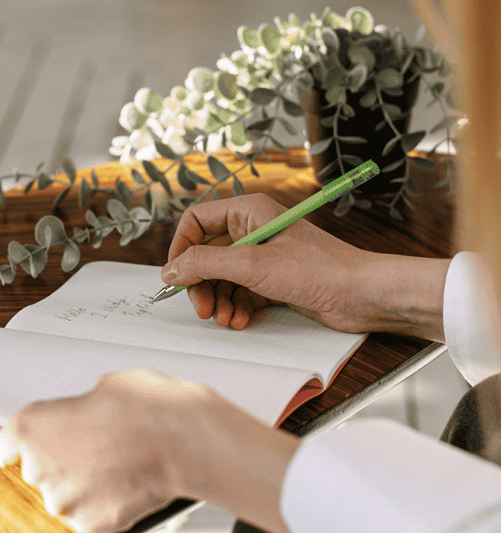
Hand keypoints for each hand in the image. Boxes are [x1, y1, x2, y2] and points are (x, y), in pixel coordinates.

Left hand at [0, 370, 210, 532]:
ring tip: (118, 464)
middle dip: (63, 459)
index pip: (3, 447)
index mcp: (31, 426)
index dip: (16, 448)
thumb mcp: (103, 388)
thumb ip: (79, 408)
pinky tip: (126, 483)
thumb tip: (86, 415)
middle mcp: (39, 467)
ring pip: (66, 494)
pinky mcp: (91, 524)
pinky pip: (90, 514)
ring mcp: (64, 500)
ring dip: (84, 484)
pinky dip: (104, 504)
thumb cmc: (146, 407)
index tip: (17, 452)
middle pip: (38, 469)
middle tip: (97, 444)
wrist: (183, 441)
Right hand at [161, 192, 378, 333]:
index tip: (175, 274)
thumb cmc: (319, 269)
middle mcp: (253, 230)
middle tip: (202, 308)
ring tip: (224, 318)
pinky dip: (236, 308)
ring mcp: (263, 257)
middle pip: (206, 255)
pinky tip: (240, 320)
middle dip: (201, 284)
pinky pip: (240, 293)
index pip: (196, 222)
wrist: (361, 295)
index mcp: (248, 212)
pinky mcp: (272, 280)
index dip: (182, 248)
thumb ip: (205, 264)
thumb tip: (170, 269)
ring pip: (221, 278)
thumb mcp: (251, 264)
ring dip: (218, 300)